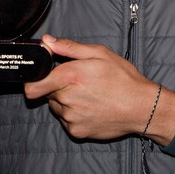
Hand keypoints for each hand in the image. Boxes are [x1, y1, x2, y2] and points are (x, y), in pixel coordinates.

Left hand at [24, 35, 174, 143]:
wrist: (141, 107)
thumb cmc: (123, 78)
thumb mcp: (99, 54)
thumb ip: (69, 48)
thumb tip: (47, 41)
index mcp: (69, 77)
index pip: (33, 86)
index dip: (33, 81)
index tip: (40, 78)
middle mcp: (66, 99)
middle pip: (47, 94)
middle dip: (57, 87)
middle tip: (79, 83)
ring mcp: (71, 118)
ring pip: (57, 108)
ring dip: (66, 101)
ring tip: (89, 95)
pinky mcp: (77, 132)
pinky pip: (67, 121)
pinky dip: (75, 115)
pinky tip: (92, 107)